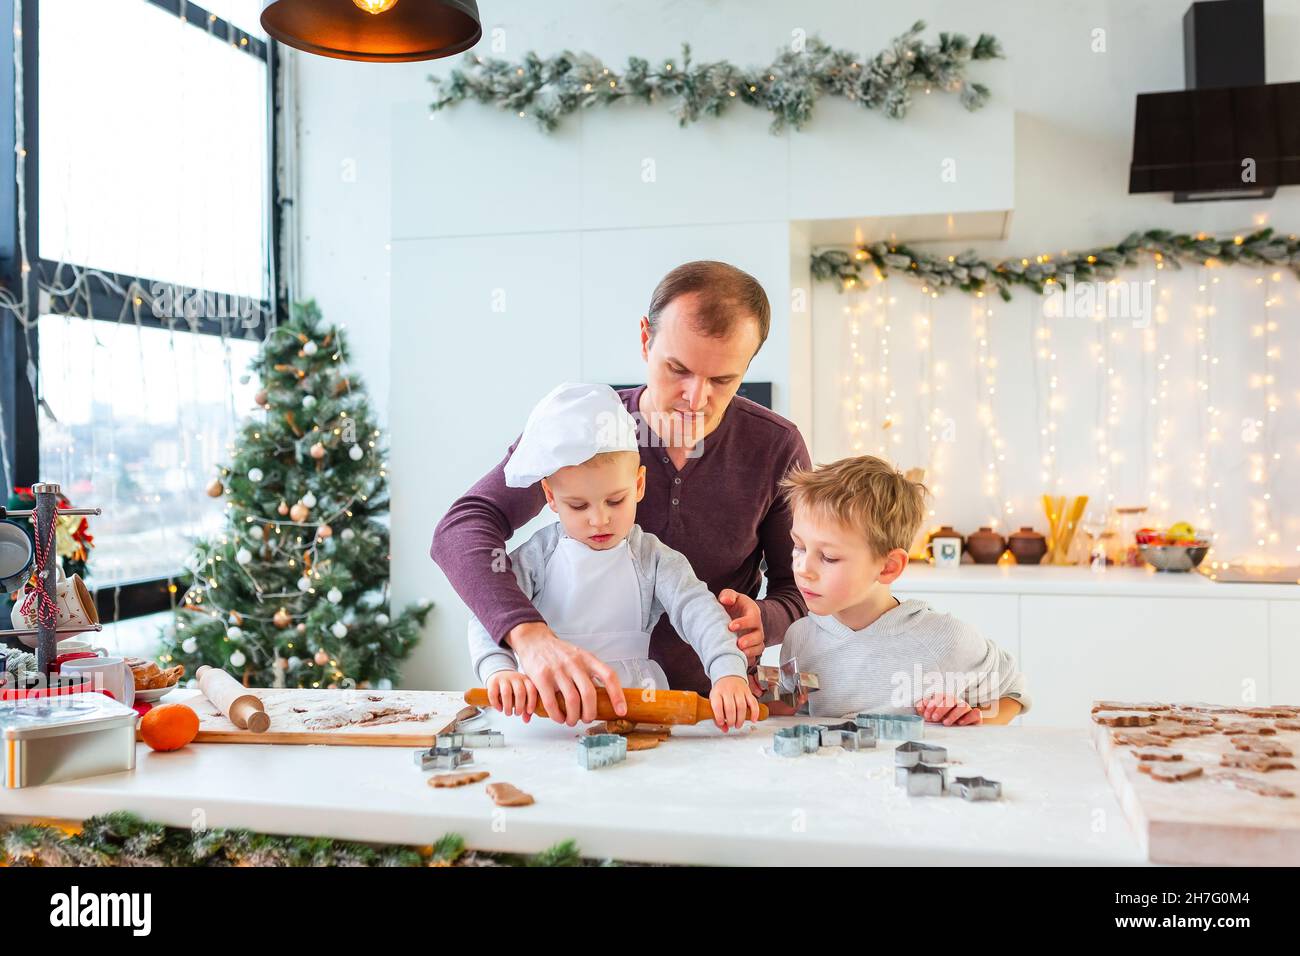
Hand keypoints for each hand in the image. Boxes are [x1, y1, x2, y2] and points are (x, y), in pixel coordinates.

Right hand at [486, 670, 537, 721]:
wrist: (500, 674)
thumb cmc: (513, 687)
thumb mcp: (522, 693)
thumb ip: (526, 707)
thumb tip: (526, 720)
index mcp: (526, 680)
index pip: (531, 690)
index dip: (531, 702)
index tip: (529, 711)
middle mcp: (516, 678)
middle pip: (520, 692)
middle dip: (519, 706)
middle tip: (518, 713)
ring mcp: (504, 679)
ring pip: (506, 693)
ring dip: (508, 706)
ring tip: (508, 713)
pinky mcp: (493, 682)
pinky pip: (493, 694)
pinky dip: (496, 704)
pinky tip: (499, 708)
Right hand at [506, 621, 626, 725]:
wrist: (534, 640)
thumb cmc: (559, 652)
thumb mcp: (579, 656)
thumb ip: (590, 673)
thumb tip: (605, 697)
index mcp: (587, 658)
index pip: (608, 675)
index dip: (617, 695)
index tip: (621, 711)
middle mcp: (574, 663)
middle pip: (589, 693)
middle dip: (590, 713)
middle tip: (587, 719)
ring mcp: (558, 670)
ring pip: (572, 701)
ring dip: (574, 717)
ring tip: (572, 720)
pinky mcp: (542, 677)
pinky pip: (552, 703)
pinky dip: (557, 715)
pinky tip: (559, 717)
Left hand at [708, 675, 760, 731]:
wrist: (728, 676)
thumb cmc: (721, 691)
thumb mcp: (714, 701)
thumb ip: (717, 716)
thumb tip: (724, 729)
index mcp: (717, 693)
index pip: (717, 706)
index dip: (719, 717)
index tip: (721, 723)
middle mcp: (728, 691)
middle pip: (730, 708)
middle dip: (731, 720)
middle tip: (731, 725)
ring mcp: (739, 691)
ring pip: (741, 706)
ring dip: (741, 719)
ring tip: (738, 725)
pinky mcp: (748, 692)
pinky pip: (753, 703)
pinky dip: (755, 712)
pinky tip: (753, 719)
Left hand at [718, 589, 763, 665]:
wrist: (734, 614)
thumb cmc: (734, 606)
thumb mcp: (731, 596)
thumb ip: (728, 595)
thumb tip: (726, 600)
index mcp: (752, 613)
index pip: (753, 618)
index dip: (744, 623)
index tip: (731, 626)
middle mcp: (756, 627)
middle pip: (758, 636)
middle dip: (749, 641)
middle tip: (739, 644)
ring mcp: (755, 639)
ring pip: (758, 648)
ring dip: (750, 652)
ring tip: (740, 653)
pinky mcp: (751, 649)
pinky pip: (754, 657)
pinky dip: (748, 660)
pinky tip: (740, 661)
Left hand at [914, 693, 982, 725]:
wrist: (960, 731)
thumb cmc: (944, 720)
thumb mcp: (932, 715)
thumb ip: (924, 710)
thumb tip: (919, 706)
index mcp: (946, 699)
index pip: (940, 696)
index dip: (932, 704)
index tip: (927, 714)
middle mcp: (957, 702)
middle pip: (950, 699)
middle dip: (941, 709)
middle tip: (934, 718)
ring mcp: (967, 708)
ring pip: (962, 706)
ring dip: (953, 714)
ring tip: (945, 723)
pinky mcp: (976, 716)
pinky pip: (975, 713)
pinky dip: (968, 717)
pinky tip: (960, 723)